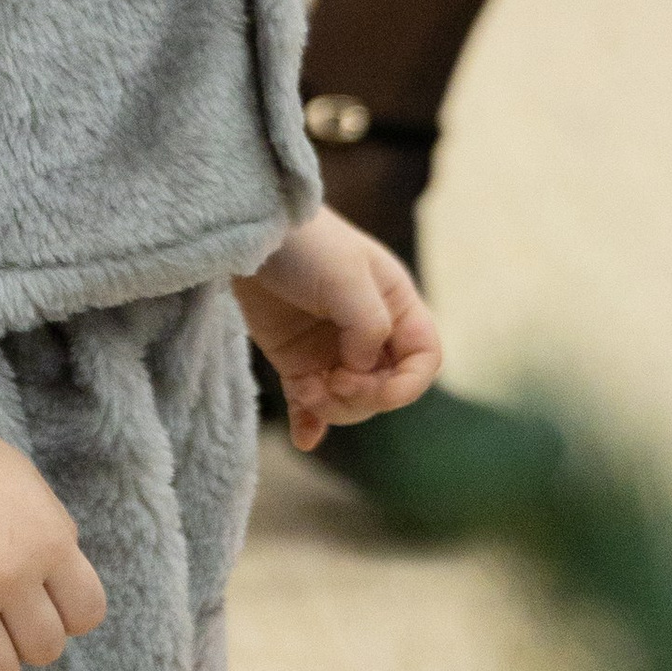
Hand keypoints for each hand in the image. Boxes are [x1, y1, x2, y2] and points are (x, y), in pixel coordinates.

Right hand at [0, 392, 106, 670]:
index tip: (44, 606)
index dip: (70, 618)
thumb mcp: (33, 491)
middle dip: (30, 642)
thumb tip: (64, 589)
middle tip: (6, 623)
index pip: (87, 615)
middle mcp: (11, 574)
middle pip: (45, 650)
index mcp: (49, 542)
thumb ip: (55, 539)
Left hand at [236, 206, 443, 450]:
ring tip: (305, 391)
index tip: (378, 391)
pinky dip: (310, 422)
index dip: (409, 384)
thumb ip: (367, 326)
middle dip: (362, 397)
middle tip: (330, 384)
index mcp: (396, 306)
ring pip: (350, 401)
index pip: (424, 358)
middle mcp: (370, 333)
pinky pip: (311, 404)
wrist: (247, 232)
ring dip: (332, 407)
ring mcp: (333, 350)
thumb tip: (362, 369)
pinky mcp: (297, 361)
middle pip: (386, 388)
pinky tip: (303, 438)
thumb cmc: (306, 244)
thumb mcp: (345, 278)